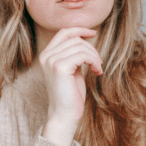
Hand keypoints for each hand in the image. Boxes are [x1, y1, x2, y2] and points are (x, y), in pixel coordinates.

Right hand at [38, 27, 102, 145]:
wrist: (64, 115)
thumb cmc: (70, 95)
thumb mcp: (72, 70)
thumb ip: (74, 55)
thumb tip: (85, 39)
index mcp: (47, 55)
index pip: (63, 32)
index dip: (79, 29)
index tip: (93, 33)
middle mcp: (46, 56)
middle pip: (75, 39)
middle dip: (91, 49)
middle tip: (98, 63)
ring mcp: (51, 61)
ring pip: (80, 46)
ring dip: (94, 56)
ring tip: (98, 68)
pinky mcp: (60, 67)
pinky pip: (83, 55)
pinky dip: (94, 61)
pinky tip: (97, 72)